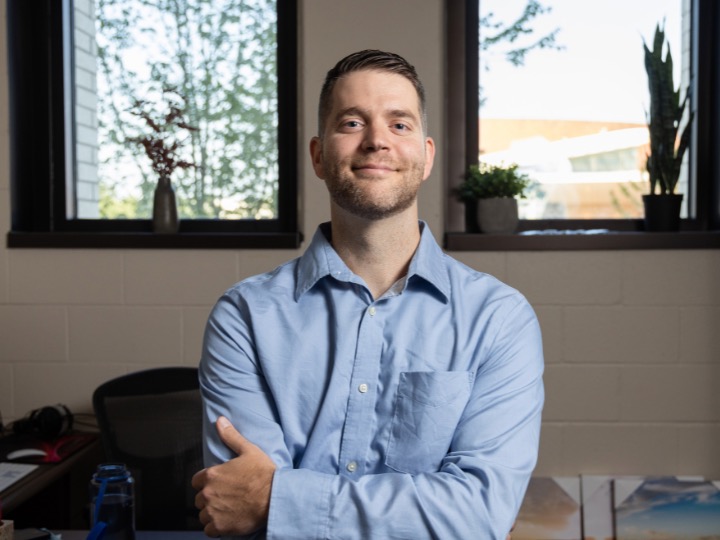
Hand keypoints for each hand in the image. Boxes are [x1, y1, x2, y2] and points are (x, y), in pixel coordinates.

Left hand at [192, 416, 276, 536]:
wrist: (275, 498)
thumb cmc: (264, 474)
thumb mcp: (249, 450)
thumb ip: (231, 436)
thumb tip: (220, 421)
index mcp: (212, 474)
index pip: (196, 481)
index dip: (207, 483)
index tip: (218, 485)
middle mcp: (209, 493)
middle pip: (199, 499)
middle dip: (209, 498)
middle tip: (225, 498)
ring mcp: (213, 511)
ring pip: (203, 515)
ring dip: (212, 514)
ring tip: (227, 510)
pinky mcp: (220, 527)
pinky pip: (209, 530)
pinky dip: (216, 528)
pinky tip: (228, 522)